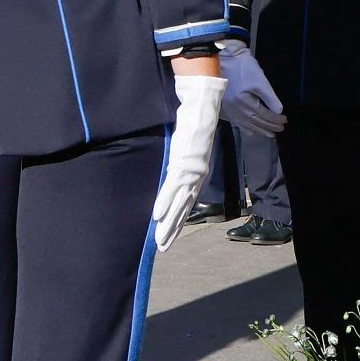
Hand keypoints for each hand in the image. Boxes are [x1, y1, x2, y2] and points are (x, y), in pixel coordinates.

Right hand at [149, 74, 225, 250]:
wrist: (202, 112)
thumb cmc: (195, 126)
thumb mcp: (188, 147)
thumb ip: (182, 159)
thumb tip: (174, 164)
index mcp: (197, 176)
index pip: (187, 204)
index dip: (178, 221)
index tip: (170, 235)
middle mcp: (195, 179)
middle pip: (182, 211)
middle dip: (172, 231)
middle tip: (162, 248)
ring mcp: (188, 174)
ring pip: (177, 205)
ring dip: (168, 224)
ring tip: (159, 241)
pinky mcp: (181, 167)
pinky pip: (170, 189)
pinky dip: (164, 203)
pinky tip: (157, 217)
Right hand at [218, 40, 285, 134]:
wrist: (224, 59)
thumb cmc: (244, 67)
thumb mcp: (260, 80)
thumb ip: (269, 97)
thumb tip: (278, 111)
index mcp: (245, 102)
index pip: (264, 115)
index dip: (276, 119)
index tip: (285, 120)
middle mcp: (237, 109)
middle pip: (256, 121)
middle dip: (270, 126)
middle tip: (281, 129)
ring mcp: (230, 109)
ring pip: (247, 124)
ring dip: (259, 130)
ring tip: (269, 134)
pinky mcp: (226, 106)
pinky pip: (236, 122)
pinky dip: (245, 128)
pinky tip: (250, 132)